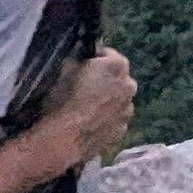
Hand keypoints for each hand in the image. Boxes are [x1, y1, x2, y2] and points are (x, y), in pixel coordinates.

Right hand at [49, 45, 136, 164]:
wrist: (65, 138)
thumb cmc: (63, 99)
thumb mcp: (65, 69)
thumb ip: (78, 60)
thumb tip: (80, 60)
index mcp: (117, 64)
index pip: (106, 54)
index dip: (93, 59)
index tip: (82, 66)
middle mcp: (129, 85)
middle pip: (117, 77)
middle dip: (104, 80)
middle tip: (85, 88)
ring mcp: (128, 109)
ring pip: (118, 99)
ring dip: (108, 100)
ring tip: (87, 109)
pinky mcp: (122, 130)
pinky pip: (115, 119)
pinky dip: (107, 119)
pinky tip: (91, 124)